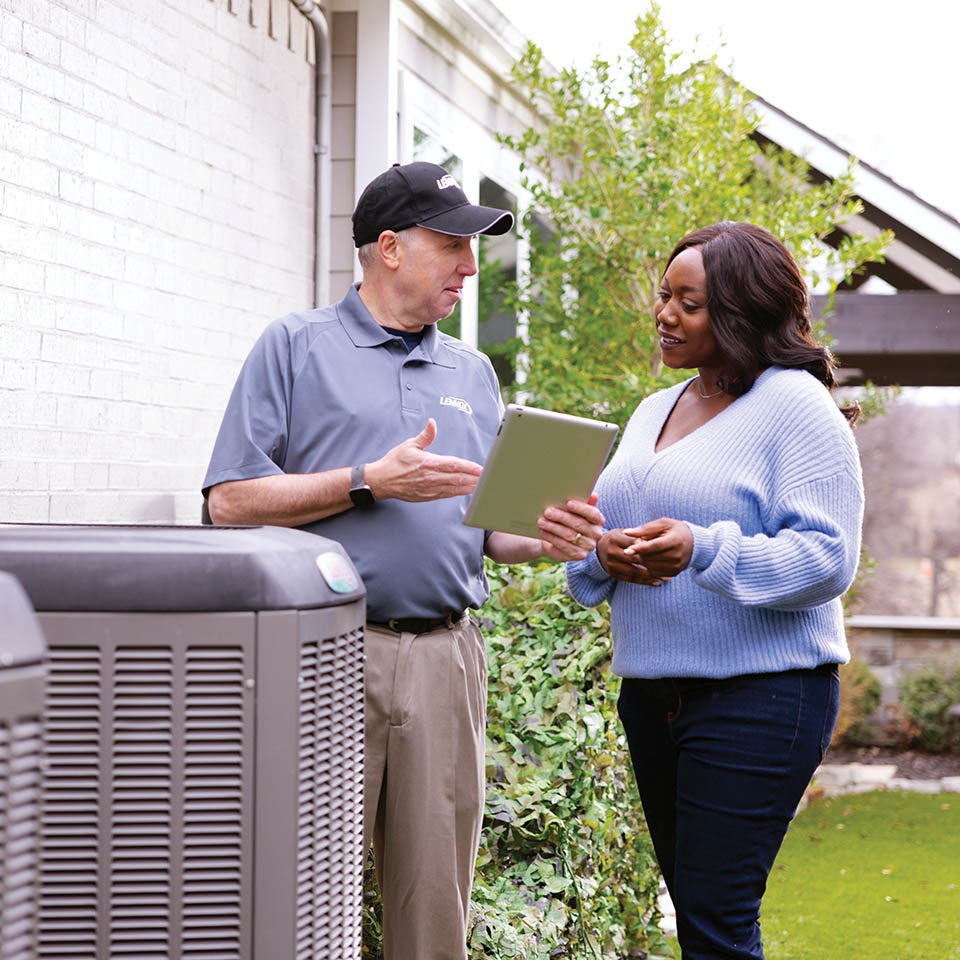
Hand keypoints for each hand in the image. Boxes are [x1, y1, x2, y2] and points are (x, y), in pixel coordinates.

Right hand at [366, 419, 482, 501]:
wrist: (382, 481)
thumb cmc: (395, 462)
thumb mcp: (409, 445)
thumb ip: (425, 435)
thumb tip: (433, 423)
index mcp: (427, 463)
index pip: (453, 465)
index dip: (468, 467)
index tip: (480, 468)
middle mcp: (430, 477)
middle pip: (457, 478)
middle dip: (474, 478)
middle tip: (487, 477)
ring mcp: (429, 489)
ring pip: (454, 488)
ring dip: (469, 486)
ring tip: (482, 485)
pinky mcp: (427, 496)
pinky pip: (446, 495)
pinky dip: (458, 493)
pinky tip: (467, 491)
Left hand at [536, 493, 604, 560]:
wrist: (560, 537)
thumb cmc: (568, 518)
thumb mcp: (574, 509)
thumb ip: (583, 501)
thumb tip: (593, 495)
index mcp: (598, 520)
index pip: (593, 514)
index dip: (581, 508)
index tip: (568, 503)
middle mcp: (596, 534)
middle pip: (578, 524)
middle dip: (561, 517)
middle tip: (547, 512)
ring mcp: (588, 546)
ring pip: (569, 536)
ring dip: (553, 528)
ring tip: (541, 522)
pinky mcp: (578, 555)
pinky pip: (563, 546)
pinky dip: (552, 538)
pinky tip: (543, 532)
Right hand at [597, 529, 667, 584]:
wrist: (600, 548)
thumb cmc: (619, 538)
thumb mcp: (625, 533)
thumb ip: (638, 535)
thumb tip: (653, 542)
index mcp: (614, 538)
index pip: (635, 544)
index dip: (649, 548)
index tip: (664, 550)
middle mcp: (611, 552)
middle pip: (635, 559)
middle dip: (652, 562)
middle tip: (668, 565)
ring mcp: (611, 564)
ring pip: (634, 571)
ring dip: (650, 575)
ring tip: (665, 577)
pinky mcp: (613, 574)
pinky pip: (631, 579)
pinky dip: (644, 581)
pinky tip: (656, 581)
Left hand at [623, 517, 692, 577]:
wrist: (694, 543)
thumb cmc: (674, 530)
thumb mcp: (662, 524)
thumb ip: (644, 529)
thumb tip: (626, 532)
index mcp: (675, 540)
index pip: (655, 546)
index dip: (640, 548)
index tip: (626, 550)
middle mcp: (678, 555)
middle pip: (651, 557)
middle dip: (639, 552)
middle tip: (639, 544)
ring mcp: (677, 566)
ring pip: (650, 566)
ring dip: (643, 559)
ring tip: (647, 550)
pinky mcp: (674, 573)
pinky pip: (654, 573)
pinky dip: (649, 566)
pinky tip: (652, 558)